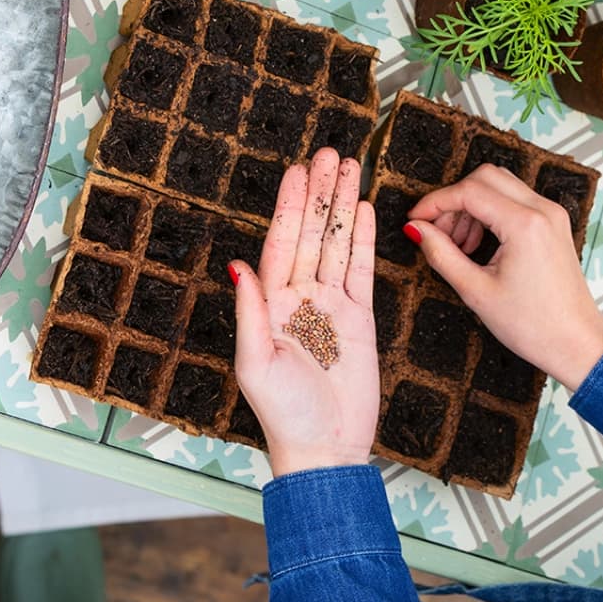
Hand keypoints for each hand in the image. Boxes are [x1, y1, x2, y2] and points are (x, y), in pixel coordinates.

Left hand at [231, 149, 378, 476]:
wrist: (326, 448)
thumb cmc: (284, 414)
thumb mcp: (256, 363)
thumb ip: (250, 312)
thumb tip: (238, 264)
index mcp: (271, 304)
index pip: (281, 244)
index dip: (290, 207)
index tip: (298, 172)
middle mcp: (300, 298)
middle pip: (312, 234)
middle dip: (320, 193)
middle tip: (329, 153)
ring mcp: (331, 306)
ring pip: (338, 244)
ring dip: (343, 206)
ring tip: (351, 168)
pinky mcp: (360, 318)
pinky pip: (362, 271)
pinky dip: (364, 240)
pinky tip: (364, 211)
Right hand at [408, 166, 602, 390]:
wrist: (575, 343)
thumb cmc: (534, 325)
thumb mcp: (476, 291)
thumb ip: (441, 253)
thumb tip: (417, 229)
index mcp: (525, 224)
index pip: (469, 191)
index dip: (435, 202)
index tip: (415, 219)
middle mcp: (543, 211)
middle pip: (485, 177)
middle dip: (454, 200)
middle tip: (437, 232)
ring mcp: (552, 215)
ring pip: (500, 186)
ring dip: (472, 206)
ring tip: (458, 246)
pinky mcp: (553, 224)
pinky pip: (515, 201)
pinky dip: (491, 213)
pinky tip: (478, 245)